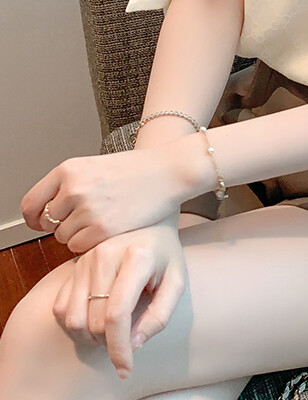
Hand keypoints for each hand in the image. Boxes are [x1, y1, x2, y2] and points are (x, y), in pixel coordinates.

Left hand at [21, 148, 183, 252]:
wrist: (169, 171)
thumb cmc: (136, 170)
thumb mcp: (95, 166)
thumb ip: (69, 185)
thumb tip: (47, 212)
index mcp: (68, 170)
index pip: (31, 204)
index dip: (36, 217)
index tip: (44, 222)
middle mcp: (74, 188)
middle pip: (48, 223)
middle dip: (63, 225)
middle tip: (86, 219)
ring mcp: (88, 209)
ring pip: (63, 237)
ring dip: (78, 235)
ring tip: (102, 221)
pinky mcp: (103, 228)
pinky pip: (79, 247)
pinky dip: (90, 243)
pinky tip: (108, 228)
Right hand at [52, 219, 186, 380]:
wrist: (148, 218)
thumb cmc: (164, 251)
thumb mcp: (176, 279)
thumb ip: (160, 314)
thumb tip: (134, 345)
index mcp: (136, 257)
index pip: (117, 314)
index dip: (119, 348)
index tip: (126, 369)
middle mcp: (105, 255)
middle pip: (95, 322)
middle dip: (110, 342)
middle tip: (128, 336)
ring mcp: (85, 258)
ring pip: (73, 319)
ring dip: (90, 336)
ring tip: (112, 328)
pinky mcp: (73, 264)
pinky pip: (60, 308)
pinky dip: (75, 324)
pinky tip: (95, 317)